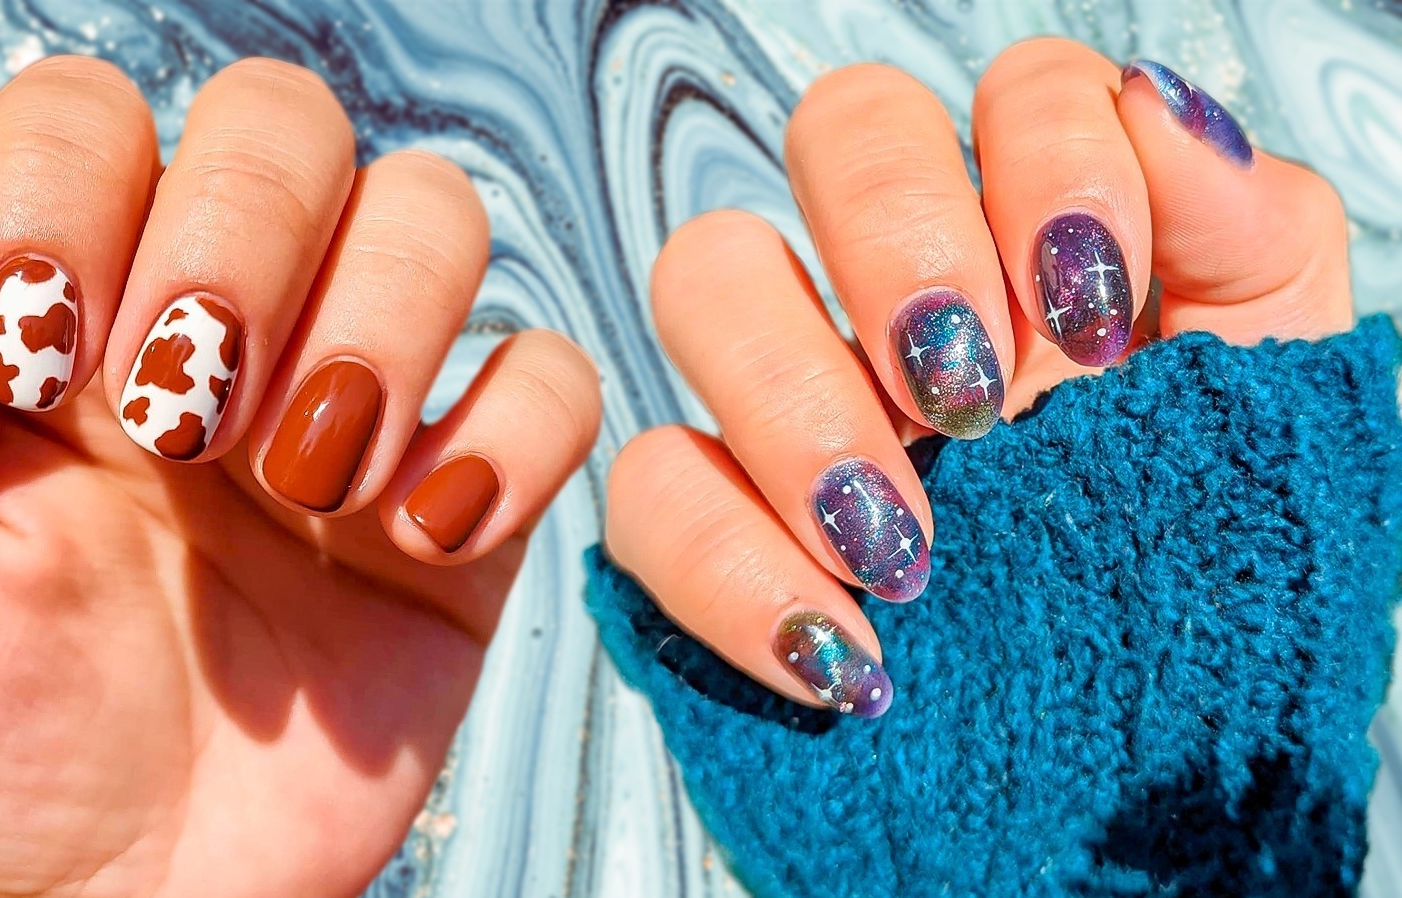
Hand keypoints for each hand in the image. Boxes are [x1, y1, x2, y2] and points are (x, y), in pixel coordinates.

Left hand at [0, 58, 599, 897]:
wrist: (137, 895)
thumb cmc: (3, 735)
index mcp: (78, 307)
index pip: (96, 113)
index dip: (69, 190)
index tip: (32, 361)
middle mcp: (233, 321)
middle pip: (287, 122)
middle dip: (236, 241)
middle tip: (183, 414)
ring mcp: (366, 398)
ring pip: (437, 214)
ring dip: (377, 325)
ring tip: (305, 477)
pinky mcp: (473, 496)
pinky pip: (556, 385)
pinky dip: (509, 436)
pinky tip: (419, 531)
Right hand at [605, 40, 1349, 717]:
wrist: (1147, 775)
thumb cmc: (1218, 588)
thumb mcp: (1277, 412)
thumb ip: (1249, 240)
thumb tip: (1161, 110)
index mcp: (1049, 246)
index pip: (1016, 93)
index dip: (1048, 168)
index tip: (1097, 319)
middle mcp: (912, 295)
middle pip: (839, 129)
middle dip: (899, 237)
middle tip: (972, 396)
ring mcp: (800, 402)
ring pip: (706, 276)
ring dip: (794, 397)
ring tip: (901, 545)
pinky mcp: (717, 527)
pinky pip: (648, 490)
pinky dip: (730, 566)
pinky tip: (843, 651)